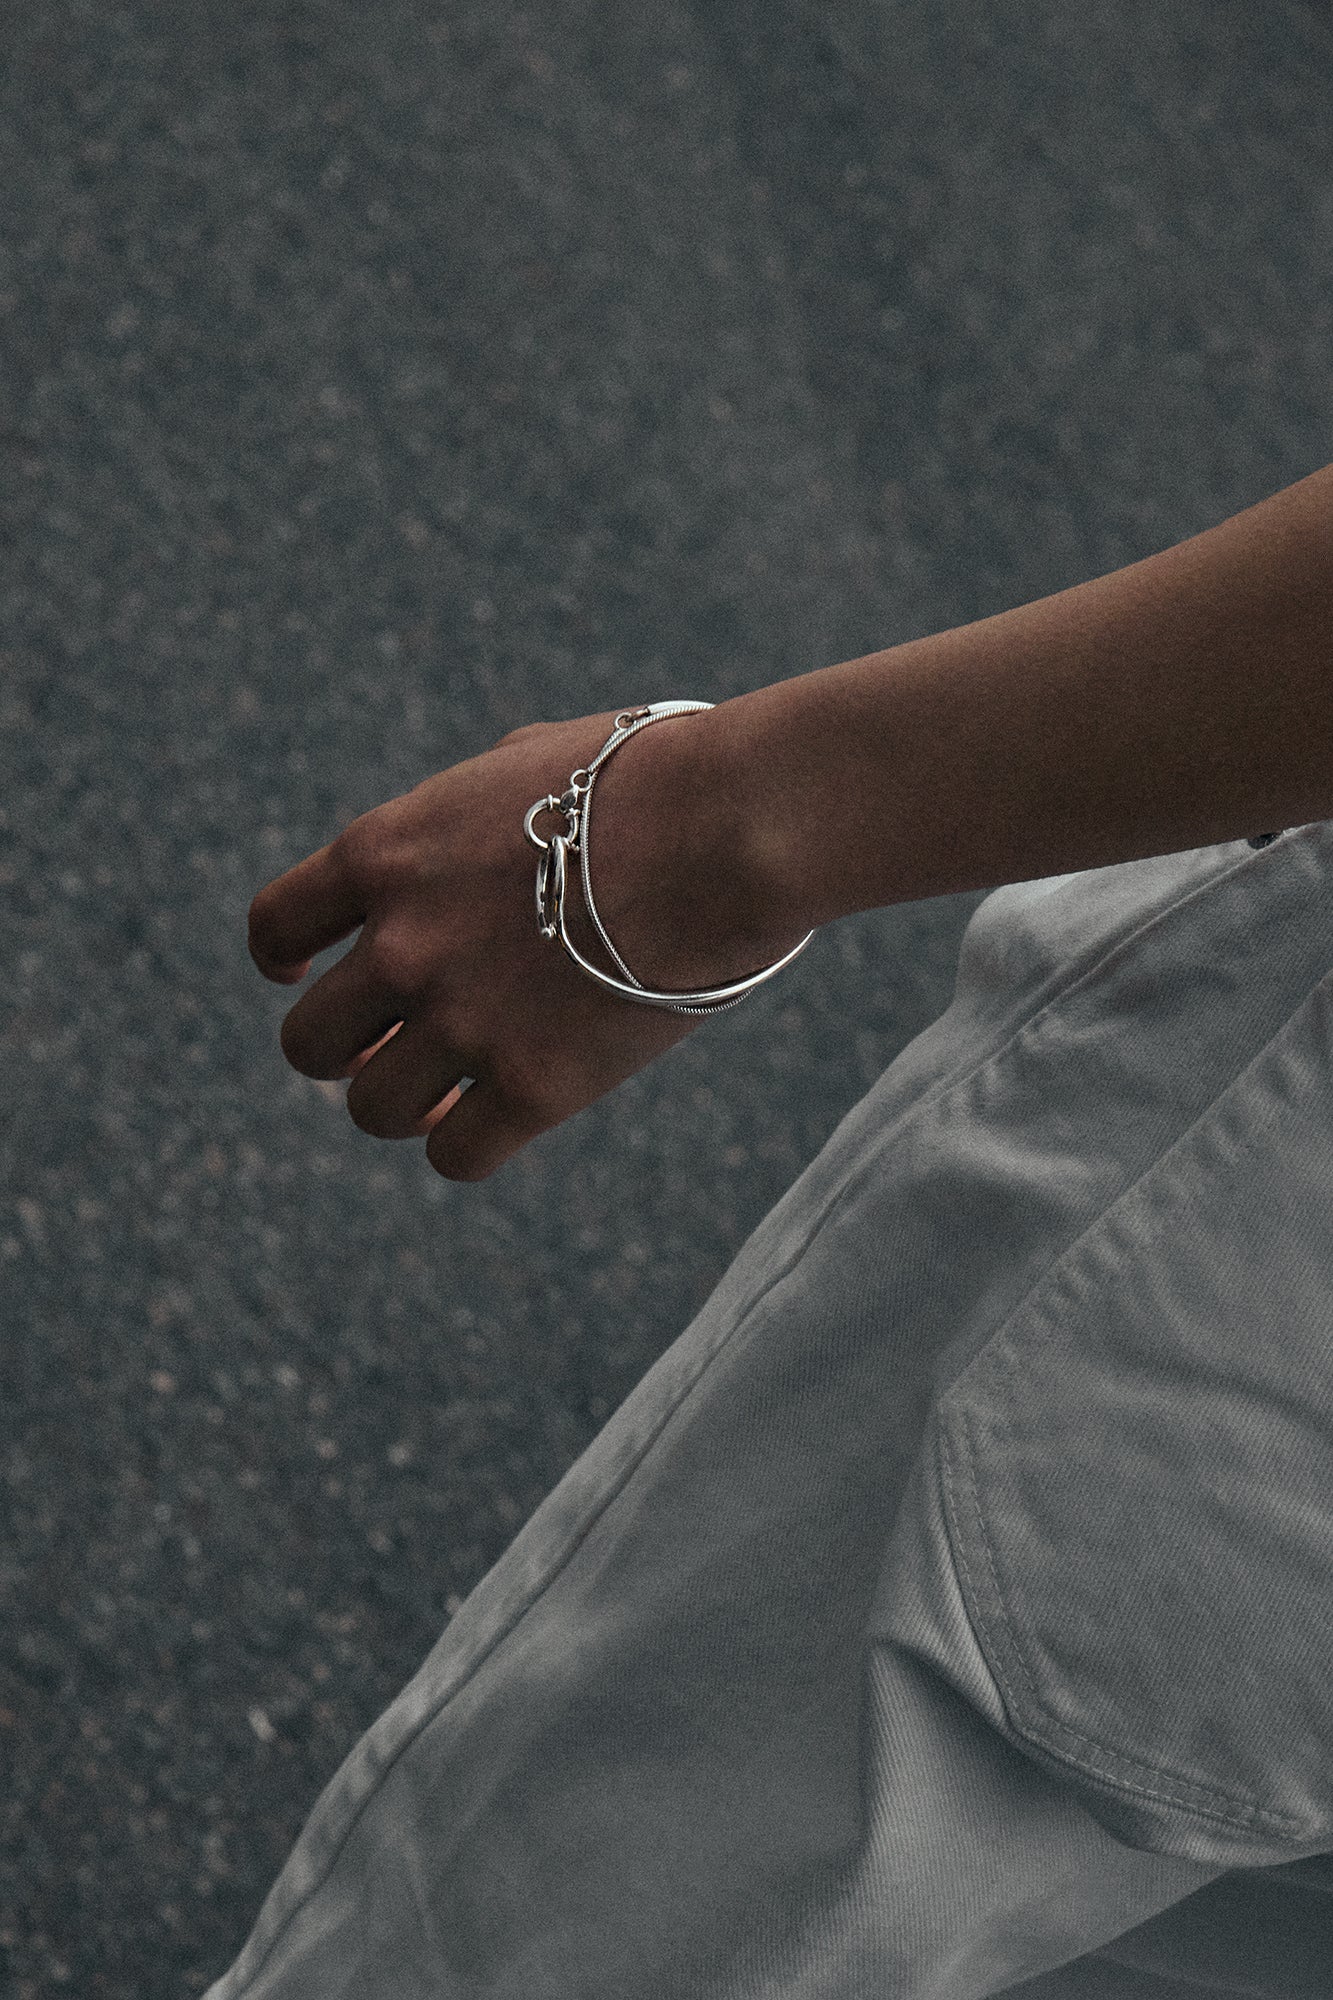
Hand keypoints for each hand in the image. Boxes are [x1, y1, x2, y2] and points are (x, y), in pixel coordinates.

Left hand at [247, 709, 755, 1181]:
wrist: (725, 828)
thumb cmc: (647, 779)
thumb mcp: (521, 768)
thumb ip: (462, 821)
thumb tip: (463, 852)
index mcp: (385, 855)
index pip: (275, 928)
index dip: (284, 964)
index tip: (301, 978)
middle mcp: (401, 946)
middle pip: (308, 1043)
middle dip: (344, 1051)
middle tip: (390, 1049)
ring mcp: (462, 1022)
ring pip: (372, 1111)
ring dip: (405, 1105)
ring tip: (451, 1092)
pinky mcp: (533, 1087)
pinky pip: (456, 1156)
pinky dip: (469, 1144)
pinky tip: (501, 1120)